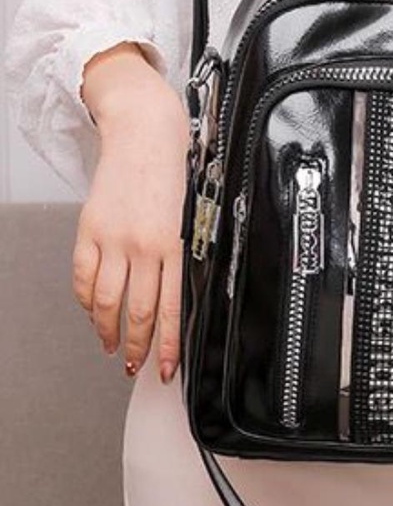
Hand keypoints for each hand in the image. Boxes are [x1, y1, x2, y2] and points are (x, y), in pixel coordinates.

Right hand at [73, 43, 188, 382]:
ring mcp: (114, 239)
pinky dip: (87, 302)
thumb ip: (189, 255)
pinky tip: (94, 313)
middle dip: (137, 346)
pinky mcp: (90, 229)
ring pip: (108, 301)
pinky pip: (84, 277)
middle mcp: (145, 245)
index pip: (172, 308)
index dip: (167, 345)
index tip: (164, 369)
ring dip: (108, 330)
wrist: (146, 135)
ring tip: (113, 346)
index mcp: (178, 244)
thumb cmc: (178, 173)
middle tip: (136, 365)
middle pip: (138, 312)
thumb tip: (191, 297)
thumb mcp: (196, 216)